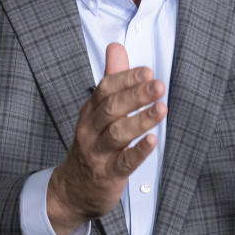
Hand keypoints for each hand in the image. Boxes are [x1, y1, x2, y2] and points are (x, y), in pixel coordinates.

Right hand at [47, 43, 166, 234]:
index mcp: (90, 111)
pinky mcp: (108, 175)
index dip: (126, 79)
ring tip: (161, 109)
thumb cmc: (92, 144)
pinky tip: (152, 141)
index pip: (106, 89)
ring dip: (140, 120)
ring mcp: (98, 153)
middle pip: (112, 108)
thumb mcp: (98, 110)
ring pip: (117, 133)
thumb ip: (111, 78)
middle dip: (136, 95)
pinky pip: (123, 162)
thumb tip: (116, 46)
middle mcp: (91, 130)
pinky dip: (138, 152)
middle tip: (158, 85)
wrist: (72, 189)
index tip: (147, 71)